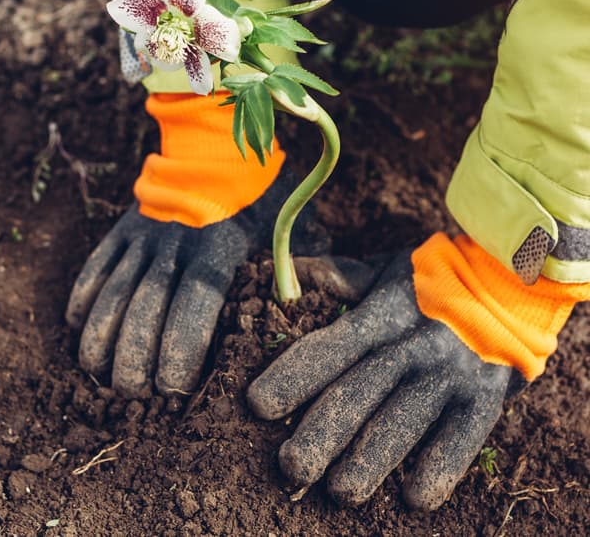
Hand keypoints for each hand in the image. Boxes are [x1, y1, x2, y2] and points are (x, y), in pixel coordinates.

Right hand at [66, 172, 327, 396]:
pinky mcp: (123, 227)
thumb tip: (311, 317)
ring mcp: (145, 233)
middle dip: (133, 355)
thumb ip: (303, 272)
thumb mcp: (294, 230)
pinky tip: (76, 330)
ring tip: (98, 373)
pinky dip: (82, 298)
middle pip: (145, 306)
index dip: (179, 348)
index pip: (194, 305)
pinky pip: (95, 266)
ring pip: (113, 290)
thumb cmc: (264, 199)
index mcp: (221, 248)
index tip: (172, 386)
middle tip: (132, 391)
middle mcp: (176, 242)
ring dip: (100, 335)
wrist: (218, 141)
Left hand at [247, 254, 522, 508]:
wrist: (513, 282)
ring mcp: (450, 371)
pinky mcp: (485, 396)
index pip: (330, 347)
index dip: (293, 375)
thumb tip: (294, 272)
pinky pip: (462, 436)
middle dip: (322, 432)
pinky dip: (440, 468)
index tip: (257, 404)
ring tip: (340, 491)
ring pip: (404, 420)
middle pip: (360, 391)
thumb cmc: (433, 282)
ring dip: (371, 460)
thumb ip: (340, 278)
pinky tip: (414, 497)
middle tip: (291, 466)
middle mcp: (412, 343)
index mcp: (381, 313)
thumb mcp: (386, 271)